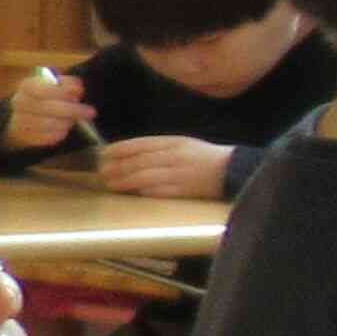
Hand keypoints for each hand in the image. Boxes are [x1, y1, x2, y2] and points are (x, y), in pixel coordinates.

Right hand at [1, 66, 89, 151]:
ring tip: (74, 120)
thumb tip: (76, 89)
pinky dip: (60, 133)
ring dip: (66, 122)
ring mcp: (20, 120)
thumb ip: (67, 84)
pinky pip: (47, 137)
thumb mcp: (57, 84)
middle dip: (72, 110)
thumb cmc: (48, 96)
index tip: (80, 94)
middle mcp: (20, 102)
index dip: (62, 92)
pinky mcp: (26, 136)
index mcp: (27, 86)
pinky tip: (65, 128)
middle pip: (46, 108)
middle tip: (91, 112)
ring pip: (48, 124)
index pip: (42, 89)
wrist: (28, 114)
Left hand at [95, 134, 231, 198]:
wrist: (233, 169)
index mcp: (174, 142)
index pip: (141, 144)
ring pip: (145, 176)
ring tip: (111, 183)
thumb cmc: (203, 157)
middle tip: (102, 171)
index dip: (119, 149)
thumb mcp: (181, 144)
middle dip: (117, 167)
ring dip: (125, 181)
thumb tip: (127, 154)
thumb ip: (157, 148)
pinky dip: (143, 192)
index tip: (104, 154)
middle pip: (139, 161)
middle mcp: (175, 156)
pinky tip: (131, 193)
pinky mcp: (185, 190)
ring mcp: (180, 173)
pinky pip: (159, 191)